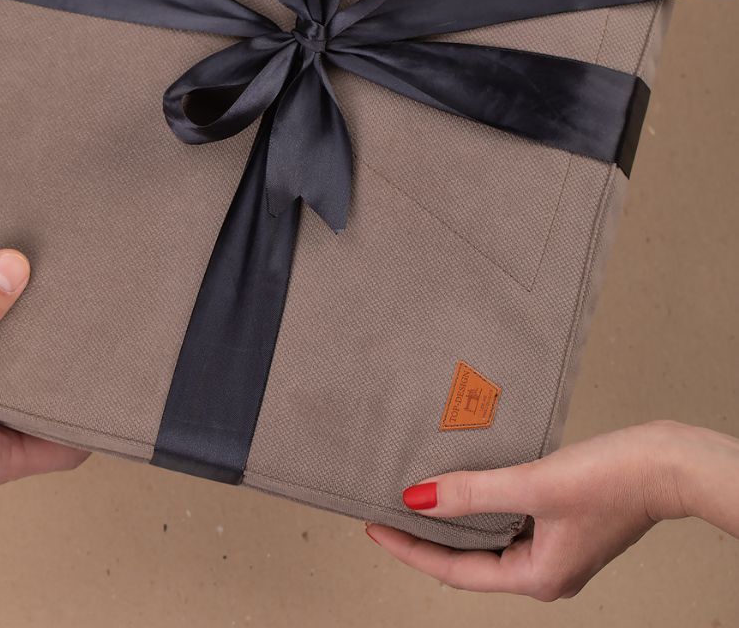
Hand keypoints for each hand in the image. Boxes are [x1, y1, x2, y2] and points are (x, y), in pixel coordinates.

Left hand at [365, 421, 738, 599]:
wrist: (667, 463)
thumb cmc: (613, 479)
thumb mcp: (532, 484)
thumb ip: (473, 492)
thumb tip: (418, 499)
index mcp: (537, 578)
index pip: (455, 570)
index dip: (410, 548)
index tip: (373, 526)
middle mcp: (544, 572)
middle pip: (469, 558)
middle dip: (427, 535)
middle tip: (384, 508)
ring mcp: (555, 547)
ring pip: (488, 536)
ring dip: (454, 516)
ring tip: (415, 492)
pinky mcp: (563, 521)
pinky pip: (508, 517)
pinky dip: (481, 502)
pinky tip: (462, 480)